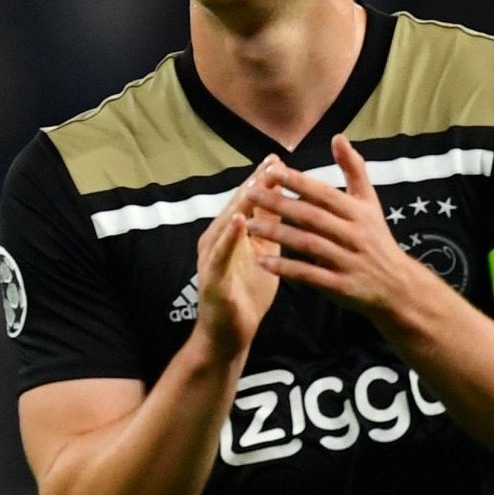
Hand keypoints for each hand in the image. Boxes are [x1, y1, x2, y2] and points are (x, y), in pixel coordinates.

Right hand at [192, 158, 282, 357]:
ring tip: (257, 182)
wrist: (228, 335)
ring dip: (241, 202)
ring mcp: (212, 259)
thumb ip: (268, 230)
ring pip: (227, 224)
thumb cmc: (245, 296)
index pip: (248, 203)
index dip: (263, 181)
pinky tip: (240, 221)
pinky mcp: (212, 277)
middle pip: (236, 207)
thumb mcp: (263, 256)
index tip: (280, 159)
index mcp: (232, 237)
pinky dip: (230, 236)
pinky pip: (221, 253)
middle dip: (254, 184)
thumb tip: (282, 201)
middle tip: (272, 161)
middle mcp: (217, 242)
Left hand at [245, 136, 423, 320]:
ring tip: (248, 226)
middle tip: (250, 194)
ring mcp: (348, 260)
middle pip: (312, 216)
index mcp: (359, 212)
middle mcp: (355, 234)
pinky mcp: (341, 286)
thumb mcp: (369, 202)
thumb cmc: (376, 238)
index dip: (298, 182)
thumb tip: (338, 137)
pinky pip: (310, 275)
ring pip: (308, 244)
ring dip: (277, 235)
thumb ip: (353, 170)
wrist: (398, 286)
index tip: (270, 171)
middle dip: (279, 204)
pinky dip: (286, 269)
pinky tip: (263, 262)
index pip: (324, 193)